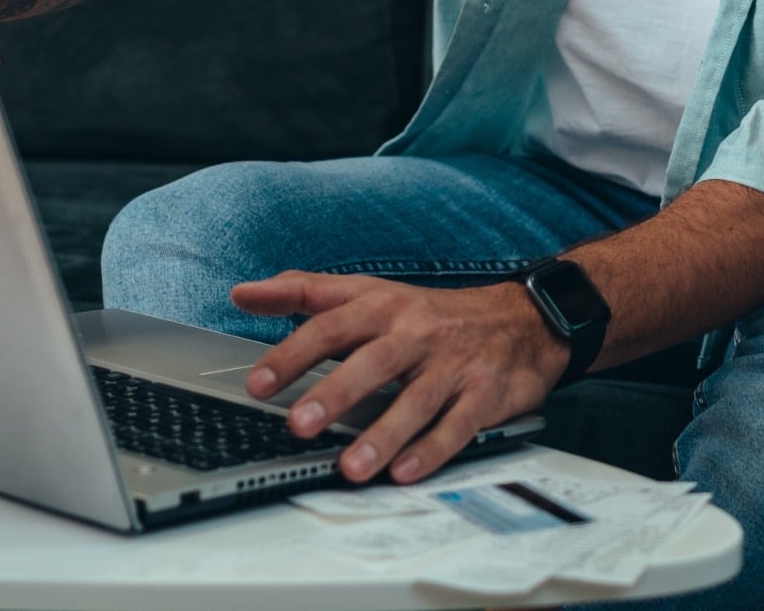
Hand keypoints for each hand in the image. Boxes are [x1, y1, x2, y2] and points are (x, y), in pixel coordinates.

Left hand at [231, 274, 563, 484]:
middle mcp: (416, 333)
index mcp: (383, 306)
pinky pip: (459, 424)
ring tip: (351, 468)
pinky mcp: (485, 393)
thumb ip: (304, 292)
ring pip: (417, 399)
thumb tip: (243, 293)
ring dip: (383, 435)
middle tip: (300, 425)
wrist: (521, 320)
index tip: (259, 383)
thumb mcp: (369, 292)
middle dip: (336, 393)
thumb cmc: (431, 314)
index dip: (294, 353)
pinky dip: (433, 449)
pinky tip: (406, 472)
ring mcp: (452, 364)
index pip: (331, 325)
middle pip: (373, 361)